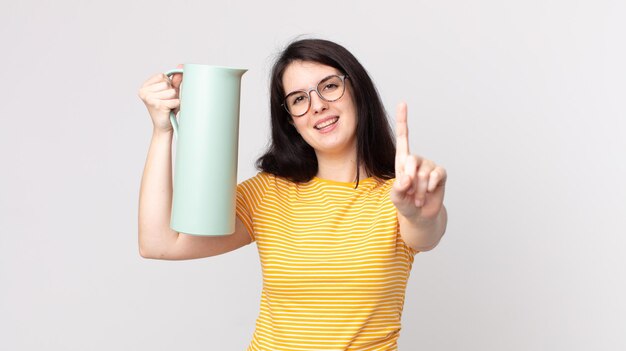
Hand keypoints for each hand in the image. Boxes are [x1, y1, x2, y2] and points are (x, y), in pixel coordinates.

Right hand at [138, 64, 182, 132]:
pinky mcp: (157, 105)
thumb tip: (180, 66)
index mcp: (144, 86)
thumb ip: (175, 79)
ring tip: (169, 105)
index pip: (162, 76)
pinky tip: (170, 110)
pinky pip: (174, 100)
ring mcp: (149, 98)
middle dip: (172, 92)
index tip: (164, 93)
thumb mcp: (171, 91)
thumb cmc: (167, 108)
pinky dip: (176, 105)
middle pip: (167, 84)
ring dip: (174, 99)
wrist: (164, 126)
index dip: (168, 84)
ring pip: (172, 92)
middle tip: (167, 101)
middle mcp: (143, 92)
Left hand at [390, 102, 446, 220]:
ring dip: (420, 190)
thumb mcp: (396, 197)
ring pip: (424, 173)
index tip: (403, 103)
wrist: (420, 215)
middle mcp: (417, 160)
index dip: (403, 120)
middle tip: (410, 194)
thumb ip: (397, 189)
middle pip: (412, 160)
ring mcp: (430, 166)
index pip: (403, 137)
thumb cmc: (405, 204)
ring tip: (418, 198)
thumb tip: (406, 179)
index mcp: (403, 161)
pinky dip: (431, 186)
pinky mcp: (441, 174)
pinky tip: (430, 191)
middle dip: (410, 181)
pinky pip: (437, 175)